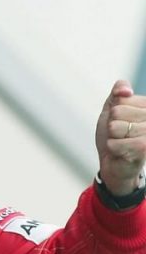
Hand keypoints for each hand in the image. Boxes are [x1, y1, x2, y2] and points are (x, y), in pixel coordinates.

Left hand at [95, 80, 145, 194]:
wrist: (115, 163)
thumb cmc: (114, 135)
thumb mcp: (112, 110)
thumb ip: (117, 92)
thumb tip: (125, 90)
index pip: (121, 98)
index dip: (113, 111)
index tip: (121, 121)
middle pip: (117, 111)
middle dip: (112, 125)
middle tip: (120, 135)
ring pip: (115, 127)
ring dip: (113, 137)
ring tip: (121, 142)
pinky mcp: (144, 147)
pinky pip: (115, 143)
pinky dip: (112, 148)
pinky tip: (121, 152)